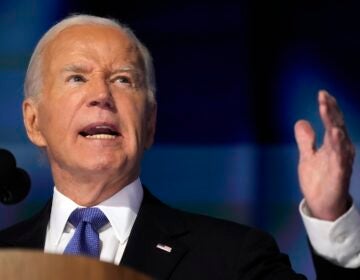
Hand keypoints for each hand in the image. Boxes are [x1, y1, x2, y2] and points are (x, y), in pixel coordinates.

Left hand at [294, 90, 354, 220]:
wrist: (321, 204)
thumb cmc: (318, 180)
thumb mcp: (307, 156)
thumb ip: (306, 140)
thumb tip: (301, 121)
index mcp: (332, 144)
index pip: (331, 122)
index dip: (328, 108)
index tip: (322, 93)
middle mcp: (340, 150)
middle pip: (335, 126)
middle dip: (330, 110)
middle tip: (323, 96)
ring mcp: (340, 161)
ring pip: (338, 139)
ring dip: (333, 123)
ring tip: (326, 109)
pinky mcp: (339, 174)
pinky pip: (340, 158)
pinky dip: (338, 146)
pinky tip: (335, 134)